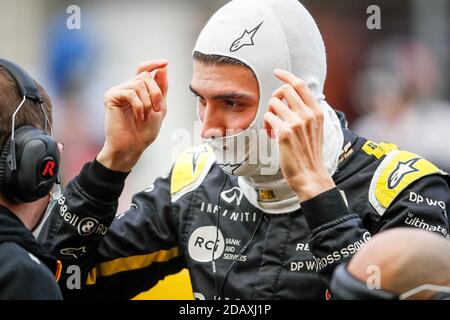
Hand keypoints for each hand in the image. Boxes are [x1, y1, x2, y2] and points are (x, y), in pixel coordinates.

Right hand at [97, 59, 168, 171]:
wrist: (133, 146)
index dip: (153, 64)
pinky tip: (138, 116)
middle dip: (156, 92)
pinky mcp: (110, 97)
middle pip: (145, 76)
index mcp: (137, 90)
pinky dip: (139, 106)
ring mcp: (117, 92)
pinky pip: (130, 93)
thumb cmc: (144, 131)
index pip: (143, 69)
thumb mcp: (160, 108)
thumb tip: (163, 67)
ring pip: (139, 84)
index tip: (165, 62)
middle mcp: (126, 88)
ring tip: (145, 116)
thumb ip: (162, 88)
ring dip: (148, 102)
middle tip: (157, 109)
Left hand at [263, 69, 334, 201]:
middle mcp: (308, 114)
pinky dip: (266, 125)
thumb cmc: (309, 154)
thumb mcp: (315, 130)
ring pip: (274, 102)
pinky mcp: (285, 132)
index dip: (287, 76)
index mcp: (316, 112)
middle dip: (275, 97)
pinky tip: (270, 136)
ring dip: (269, 113)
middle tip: (273, 111)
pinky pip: (268, 117)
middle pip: (285, 89)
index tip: (277, 72)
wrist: (310, 175)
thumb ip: (306, 114)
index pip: (301, 85)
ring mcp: (297, 122)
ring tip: (271, 127)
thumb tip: (293, 100)